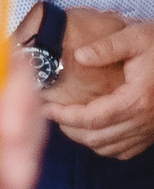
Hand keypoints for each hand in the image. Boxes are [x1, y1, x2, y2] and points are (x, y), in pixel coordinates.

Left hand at [52, 12, 153, 158]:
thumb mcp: (135, 37)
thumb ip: (106, 47)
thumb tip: (79, 56)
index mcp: (137, 99)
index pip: (93, 118)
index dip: (65, 116)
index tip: (45, 107)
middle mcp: (145, 120)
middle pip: (97, 138)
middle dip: (68, 128)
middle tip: (50, 112)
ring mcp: (150, 130)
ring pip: (109, 149)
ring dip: (83, 138)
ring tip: (65, 120)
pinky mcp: (152, 133)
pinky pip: (125, 151)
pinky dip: (104, 146)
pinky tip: (92, 130)